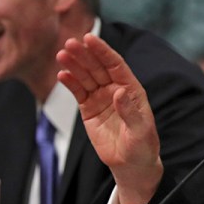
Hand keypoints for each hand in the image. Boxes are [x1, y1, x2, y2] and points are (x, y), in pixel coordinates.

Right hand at [57, 33, 162, 203]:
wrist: (131, 164)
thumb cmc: (142, 147)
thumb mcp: (140, 131)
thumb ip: (130, 111)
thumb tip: (119, 91)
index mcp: (132, 90)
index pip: (116, 65)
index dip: (103, 51)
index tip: (90, 38)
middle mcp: (116, 90)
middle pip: (98, 67)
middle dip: (85, 54)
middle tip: (70, 43)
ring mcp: (101, 98)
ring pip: (86, 77)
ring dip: (74, 65)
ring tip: (61, 54)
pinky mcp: (89, 109)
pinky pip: (78, 92)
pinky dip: (70, 83)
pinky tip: (61, 74)